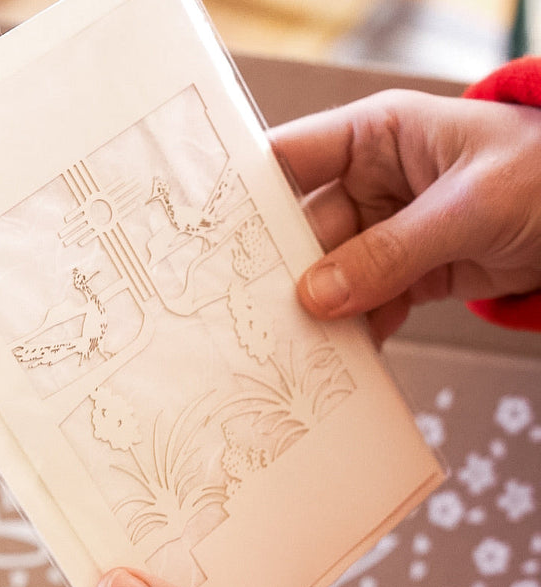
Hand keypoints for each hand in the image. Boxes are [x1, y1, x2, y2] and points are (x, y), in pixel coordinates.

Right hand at [269, 89, 540, 341]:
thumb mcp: (470, 206)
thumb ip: (391, 252)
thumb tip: (318, 295)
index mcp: (374, 138)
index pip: (291, 159)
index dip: (247, 194)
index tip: (209, 237)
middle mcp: (368, 183)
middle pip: (302, 230)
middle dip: (282, 272)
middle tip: (251, 312)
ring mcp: (383, 231)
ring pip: (329, 275)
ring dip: (316, 311)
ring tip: (293, 344)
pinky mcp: (402, 273)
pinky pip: (364, 303)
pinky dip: (355, 331)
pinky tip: (343, 356)